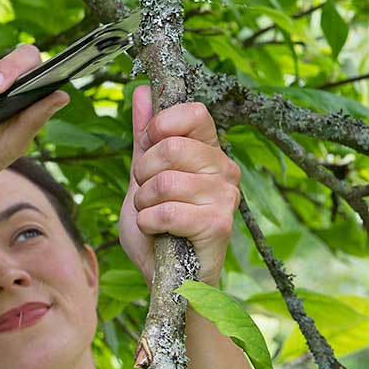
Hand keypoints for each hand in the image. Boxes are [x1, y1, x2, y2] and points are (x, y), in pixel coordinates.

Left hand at [118, 85, 240, 286]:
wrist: (165, 277)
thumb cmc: (157, 228)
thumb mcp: (142, 177)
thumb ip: (145, 136)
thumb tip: (143, 91)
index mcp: (209, 152)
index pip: (194, 113)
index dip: (161, 126)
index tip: (148, 148)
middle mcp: (225, 170)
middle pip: (171, 147)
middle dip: (142, 175)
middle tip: (148, 196)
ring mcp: (226, 197)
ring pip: (165, 181)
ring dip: (143, 203)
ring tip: (153, 217)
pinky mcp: (219, 225)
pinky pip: (168, 211)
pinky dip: (149, 223)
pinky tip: (159, 233)